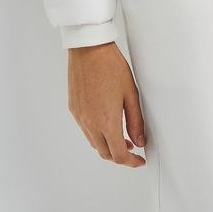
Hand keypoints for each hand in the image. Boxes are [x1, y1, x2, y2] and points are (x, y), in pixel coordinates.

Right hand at [67, 42, 146, 166]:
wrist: (89, 49)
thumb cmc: (110, 66)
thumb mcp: (130, 93)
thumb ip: (135, 120)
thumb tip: (139, 140)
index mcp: (106, 121)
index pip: (118, 155)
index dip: (131, 162)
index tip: (138, 160)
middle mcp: (90, 123)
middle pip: (104, 152)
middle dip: (119, 156)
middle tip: (131, 148)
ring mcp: (80, 116)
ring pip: (93, 142)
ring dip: (107, 145)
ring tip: (120, 135)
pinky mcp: (73, 108)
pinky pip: (85, 129)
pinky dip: (96, 133)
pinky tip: (105, 121)